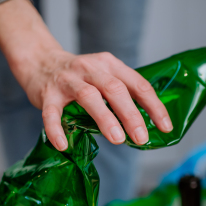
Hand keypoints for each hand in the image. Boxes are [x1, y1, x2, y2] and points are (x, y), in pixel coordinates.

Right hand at [0, 0, 171, 150]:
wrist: (40, 61)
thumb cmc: (81, 77)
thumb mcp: (106, 77)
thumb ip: (124, 95)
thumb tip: (147, 127)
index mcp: (111, 65)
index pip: (138, 85)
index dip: (154, 107)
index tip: (165, 127)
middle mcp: (91, 69)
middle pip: (115, 90)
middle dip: (131, 115)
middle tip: (141, 138)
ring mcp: (68, 80)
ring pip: (89, 96)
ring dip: (105, 118)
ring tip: (117, 139)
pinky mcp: (47, 93)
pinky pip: (51, 112)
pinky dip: (56, 129)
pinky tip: (64, 144)